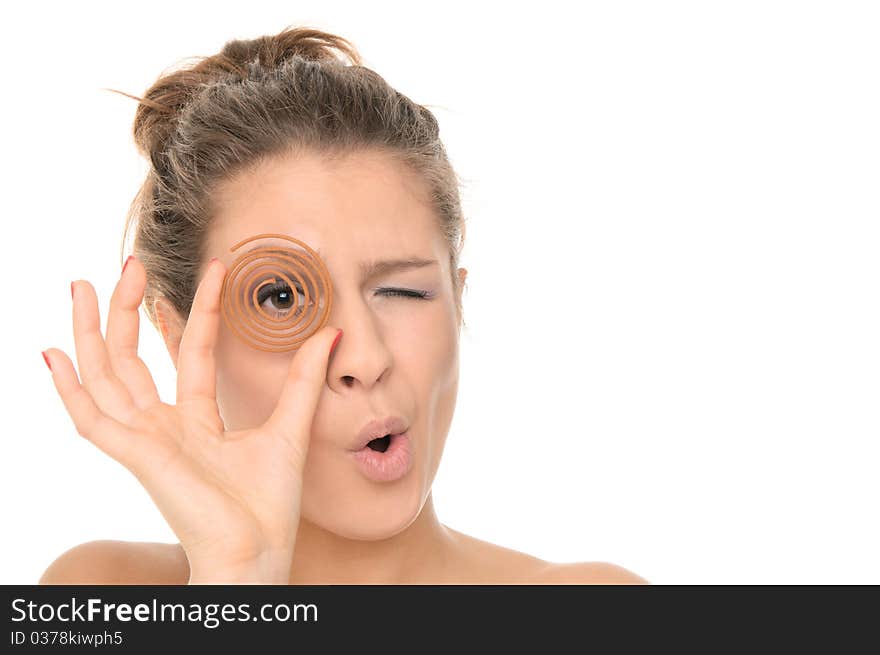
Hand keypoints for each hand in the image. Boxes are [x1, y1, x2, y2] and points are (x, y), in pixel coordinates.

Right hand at [43, 256, 340, 582]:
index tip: (211, 271)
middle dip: (127, 311)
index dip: (197, 312)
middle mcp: (164, 428)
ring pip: (106, 377)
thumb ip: (304, 379)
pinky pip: (91, 420)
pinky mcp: (135, 456)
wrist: (259, 551)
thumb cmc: (269, 504)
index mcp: (196, 422)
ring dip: (91, 332)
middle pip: (134, 359)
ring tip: (84, 285)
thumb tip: (331, 333)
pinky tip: (54, 354)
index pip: (190, 355)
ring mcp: (145, 441)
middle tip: (130, 264)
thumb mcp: (290, 426)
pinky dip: (69, 389)